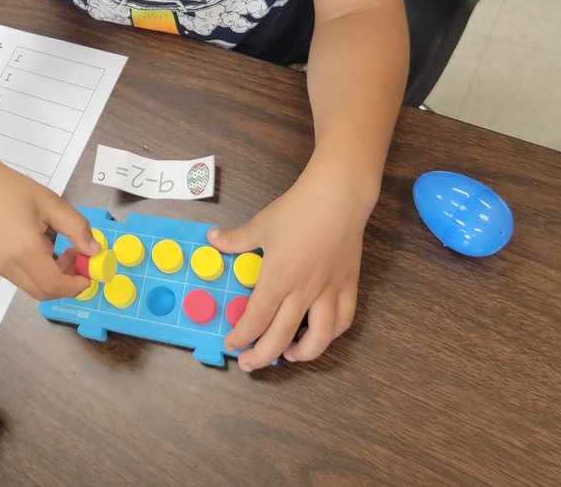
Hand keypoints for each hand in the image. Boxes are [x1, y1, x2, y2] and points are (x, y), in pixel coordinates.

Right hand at [0, 159, 101, 299]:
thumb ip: (76, 227)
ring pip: (32, 286)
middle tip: (77, 257)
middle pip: (44, 292)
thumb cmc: (10, 188)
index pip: (55, 286)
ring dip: (52, 276)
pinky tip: (40, 245)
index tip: (89, 272)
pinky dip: (37, 271)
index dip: (76, 285)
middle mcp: (9, 265)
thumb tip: (94, 251)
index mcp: (25, 250)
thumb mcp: (50, 202)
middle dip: (66, 283)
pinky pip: (20, 277)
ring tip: (58, 245)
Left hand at [209, 161, 377, 370]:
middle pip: (282, 337)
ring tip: (288, 355)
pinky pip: (344, 320)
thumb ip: (235, 239)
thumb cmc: (297, 209)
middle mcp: (303, 291)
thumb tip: (212, 239)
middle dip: (262, 356)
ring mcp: (329, 291)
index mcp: (278, 278)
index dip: (242, 337)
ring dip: (303, 354)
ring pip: (320, 338)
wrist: (338, 197)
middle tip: (249, 364)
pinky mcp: (348, 285)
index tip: (232, 344)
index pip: (255, 320)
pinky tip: (320, 335)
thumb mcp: (261, 224)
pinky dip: (331, 334)